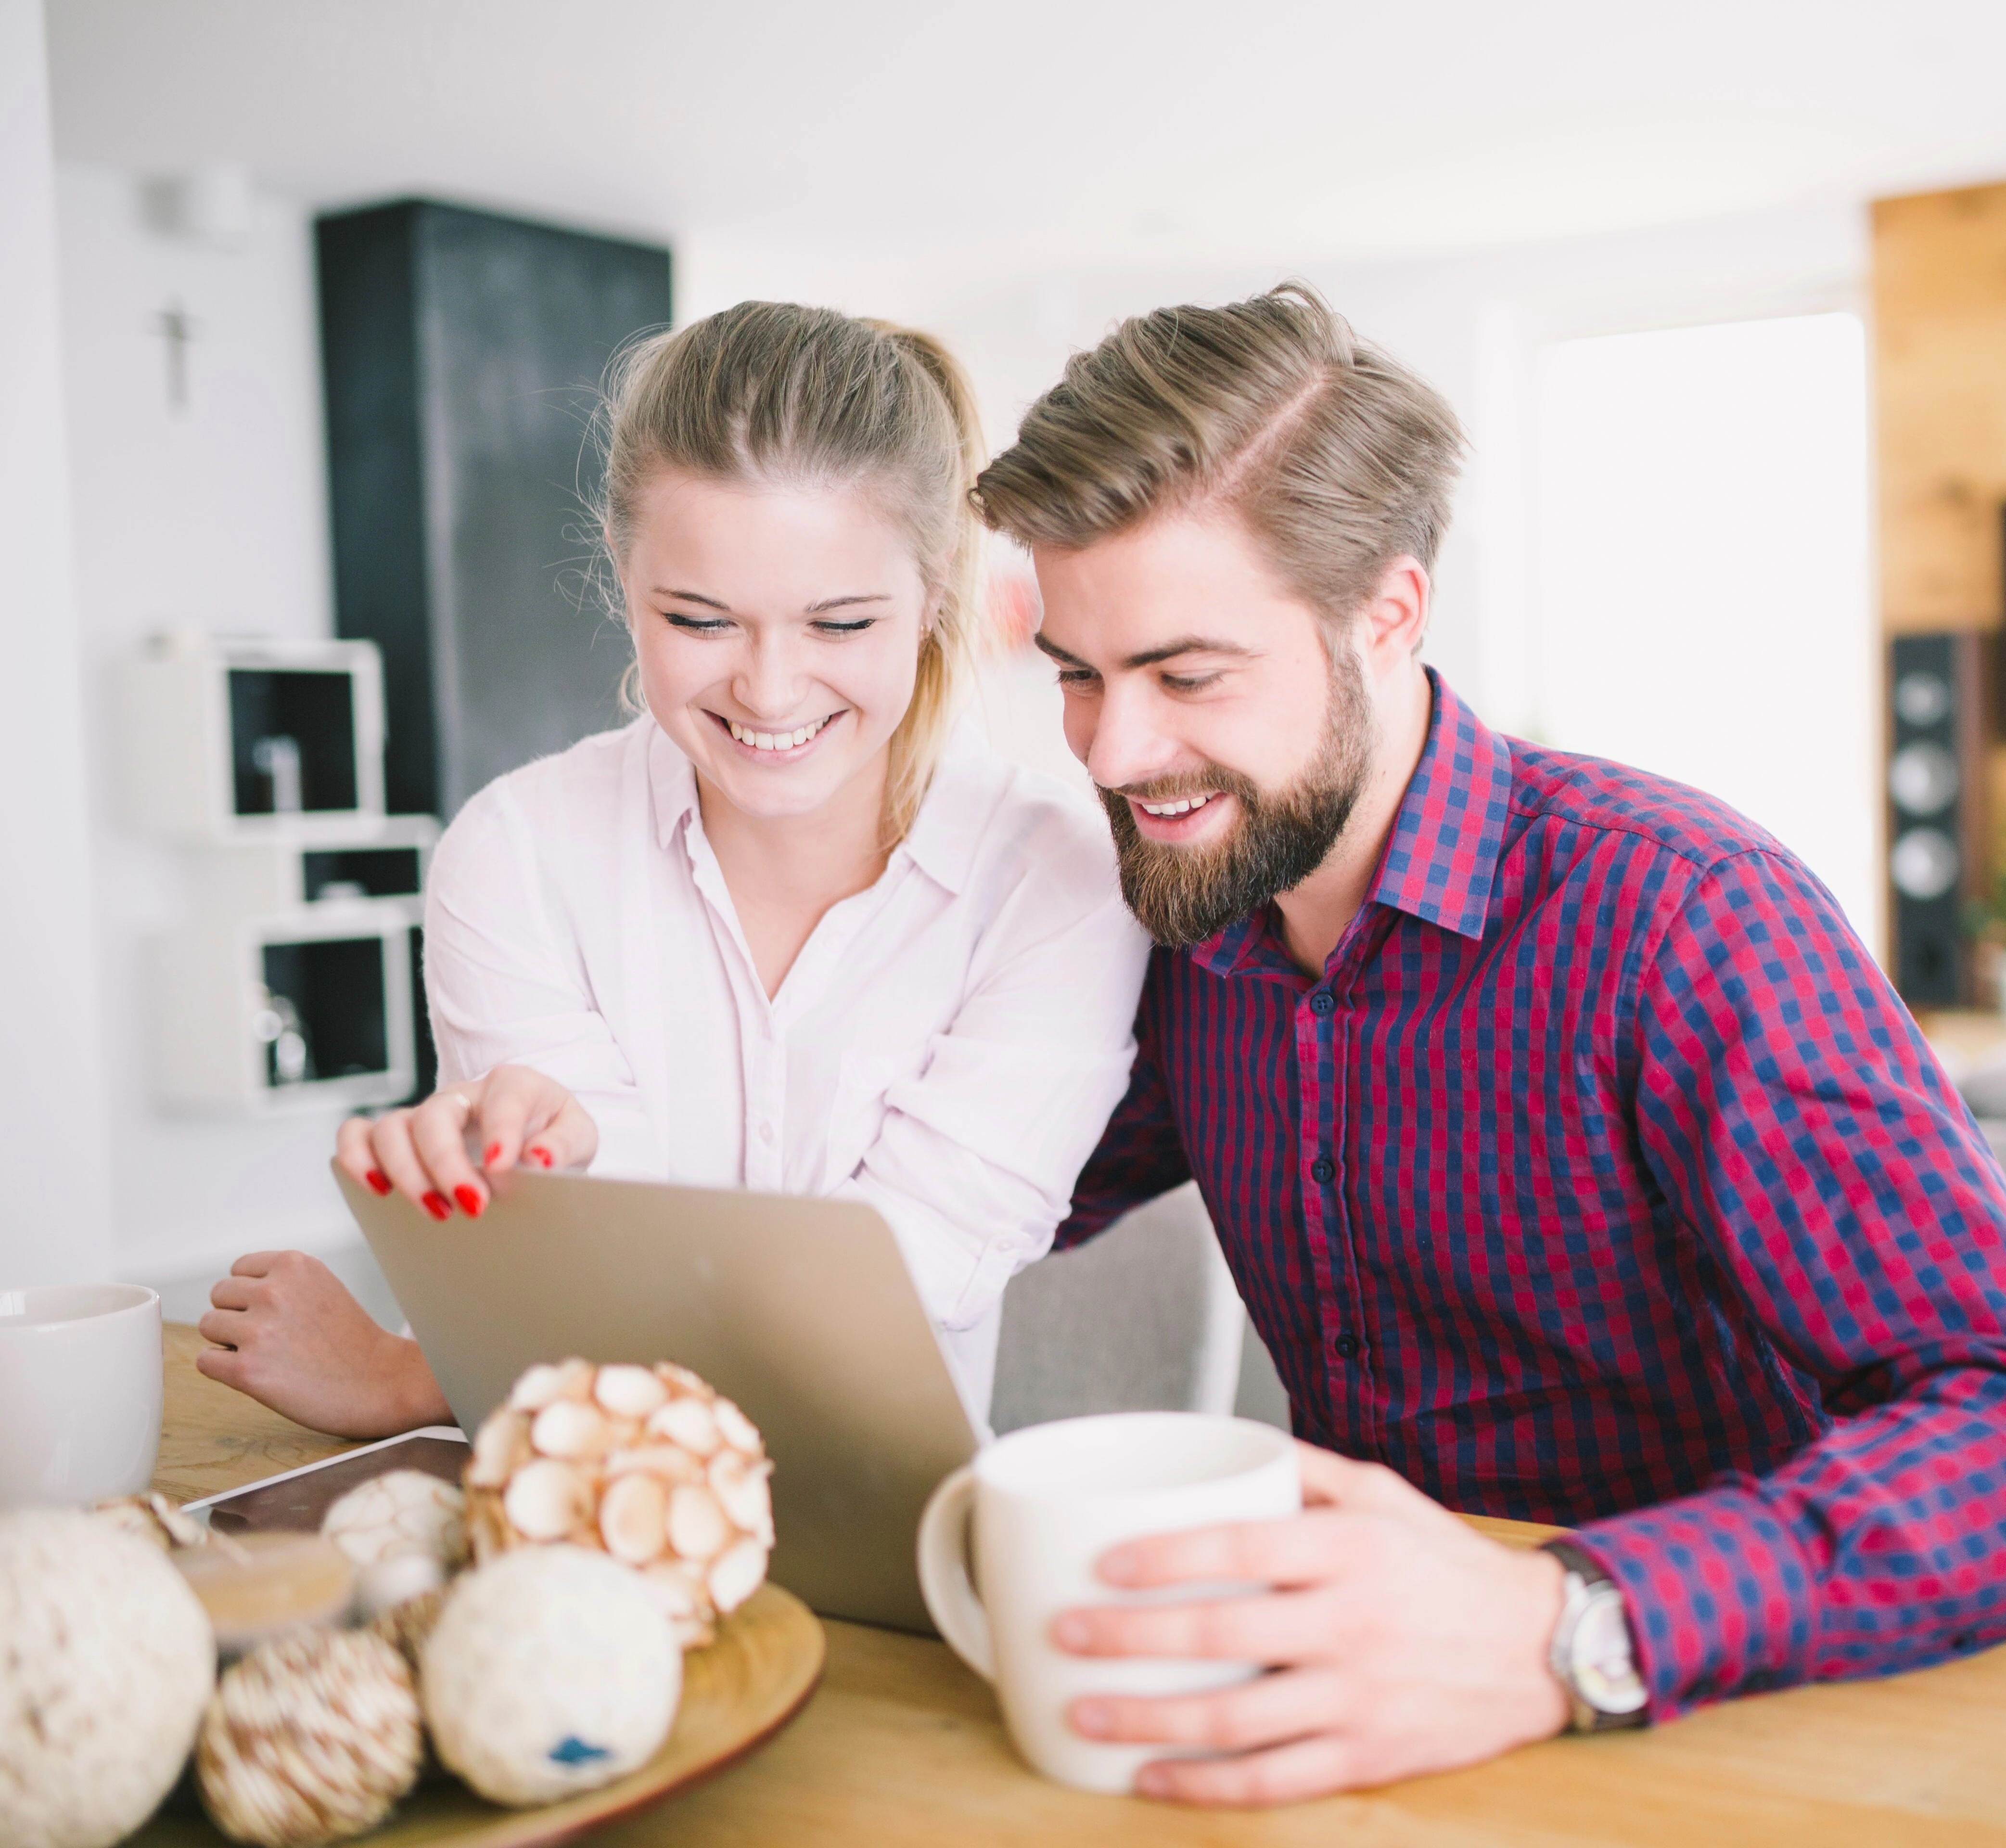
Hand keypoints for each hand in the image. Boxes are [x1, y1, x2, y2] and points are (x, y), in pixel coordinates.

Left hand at [196, 1250, 451, 1437]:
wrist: (384, 1383)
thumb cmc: (353, 1341)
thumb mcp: (322, 1288)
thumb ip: (281, 1281)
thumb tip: (229, 1296)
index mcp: (294, 1265)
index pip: (238, 1269)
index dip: (254, 1294)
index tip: (279, 1313)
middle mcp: (273, 1291)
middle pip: (219, 1296)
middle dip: (239, 1315)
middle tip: (274, 1337)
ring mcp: (259, 1331)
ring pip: (208, 1325)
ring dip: (229, 1341)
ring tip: (268, 1354)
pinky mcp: (248, 1371)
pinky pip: (206, 1361)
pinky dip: (223, 1369)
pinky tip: (256, 1374)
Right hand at [334, 1064, 597, 1220]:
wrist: (533, 1139)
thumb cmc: (552, 1135)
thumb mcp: (577, 1137)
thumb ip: (564, 1144)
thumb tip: (538, 1158)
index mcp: (513, 1085)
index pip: (504, 1097)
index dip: (501, 1131)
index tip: (501, 1168)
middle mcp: (462, 1095)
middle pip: (436, 1116)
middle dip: (447, 1164)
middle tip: (472, 1206)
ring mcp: (425, 1114)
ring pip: (391, 1127)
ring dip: (405, 1172)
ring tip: (435, 1211)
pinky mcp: (399, 1136)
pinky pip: (357, 1134)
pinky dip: (357, 1159)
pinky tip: (378, 1190)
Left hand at [1051, 1442, 1571, 1805]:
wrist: (1540, 1647)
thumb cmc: (1449, 1565)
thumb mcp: (1384, 1494)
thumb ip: (1304, 1469)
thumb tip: (1230, 1444)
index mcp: (1348, 1551)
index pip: (1239, 1550)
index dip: (1165, 1559)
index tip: (1104, 1564)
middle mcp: (1350, 1625)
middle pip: (1220, 1636)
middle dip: (1129, 1639)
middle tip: (1065, 1634)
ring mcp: (1358, 1698)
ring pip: (1235, 1719)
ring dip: (1149, 1720)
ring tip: (1084, 1711)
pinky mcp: (1368, 1756)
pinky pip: (1274, 1780)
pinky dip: (1206, 1786)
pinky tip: (1152, 1777)